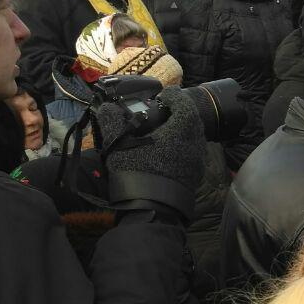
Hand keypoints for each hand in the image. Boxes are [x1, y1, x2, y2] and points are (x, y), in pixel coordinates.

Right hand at [99, 88, 205, 220]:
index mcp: (183, 129)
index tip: (163, 95)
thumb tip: (106, 107)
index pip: (183, 103)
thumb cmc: (138, 171)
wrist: (153, 208)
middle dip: (179, 112)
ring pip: (193, 137)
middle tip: (164, 110)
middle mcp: (196, 142)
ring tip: (164, 130)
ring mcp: (198, 160)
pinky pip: (192, 153)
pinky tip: (167, 151)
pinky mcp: (196, 174)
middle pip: (192, 119)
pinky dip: (182, 146)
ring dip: (181, 130)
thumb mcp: (120, 144)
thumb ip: (112, 122)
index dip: (173, 96)